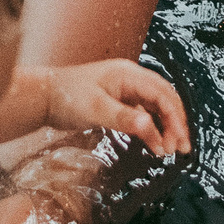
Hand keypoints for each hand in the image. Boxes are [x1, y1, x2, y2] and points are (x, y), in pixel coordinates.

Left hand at [42, 59, 190, 157]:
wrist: (44, 97)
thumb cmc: (67, 98)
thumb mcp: (96, 109)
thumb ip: (125, 118)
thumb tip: (151, 127)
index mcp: (128, 74)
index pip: (162, 95)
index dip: (175, 118)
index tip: (178, 142)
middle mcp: (131, 78)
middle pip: (164, 99)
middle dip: (175, 123)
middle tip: (180, 149)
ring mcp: (125, 88)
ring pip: (156, 106)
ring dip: (165, 126)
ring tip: (168, 149)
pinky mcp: (119, 100)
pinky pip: (144, 111)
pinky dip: (151, 126)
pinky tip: (154, 142)